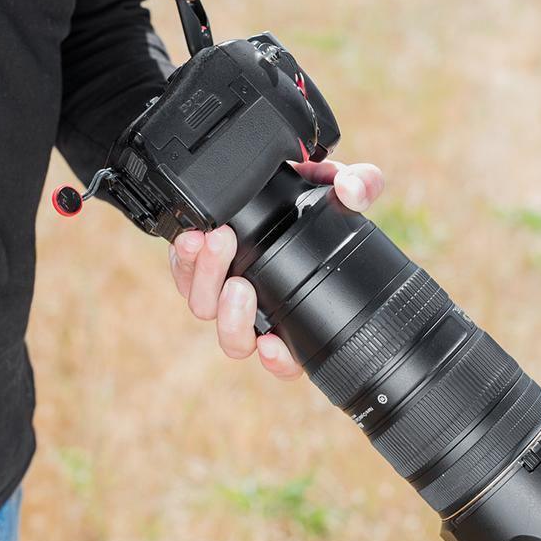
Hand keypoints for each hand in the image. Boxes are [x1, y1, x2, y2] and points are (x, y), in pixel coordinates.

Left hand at [168, 160, 383, 379]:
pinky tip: (192, 237)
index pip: (286, 357)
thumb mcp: (338, 185)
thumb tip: (352, 190)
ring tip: (218, 242)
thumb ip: (358, 185)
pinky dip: (184, 258)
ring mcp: (219, 287)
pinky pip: (182, 272)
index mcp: (290, 308)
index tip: (272, 344)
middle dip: (233, 315)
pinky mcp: (192, 263)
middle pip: (235, 338)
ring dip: (208, 278)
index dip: (279, 361)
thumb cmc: (307, 195)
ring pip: (204, 306)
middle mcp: (254, 306)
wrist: (268, 179)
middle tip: (240, 282)